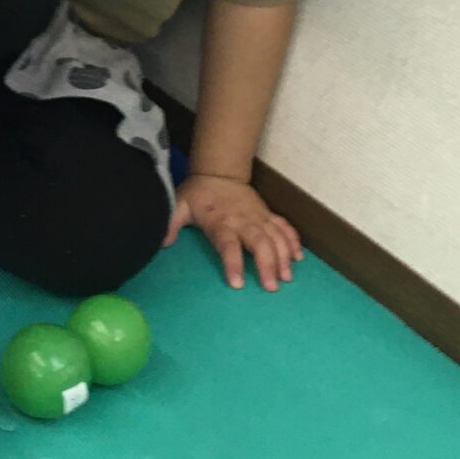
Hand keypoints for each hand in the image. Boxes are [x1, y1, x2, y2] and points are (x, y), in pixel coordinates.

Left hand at [164, 173, 302, 291]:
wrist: (219, 172)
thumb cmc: (198, 194)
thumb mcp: (179, 206)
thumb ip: (170, 223)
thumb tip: (161, 242)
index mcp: (221, 222)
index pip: (228, 245)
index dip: (233, 263)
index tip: (237, 283)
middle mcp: (243, 220)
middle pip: (259, 242)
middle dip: (267, 264)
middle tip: (272, 287)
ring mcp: (258, 217)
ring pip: (276, 236)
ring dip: (283, 257)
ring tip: (287, 277)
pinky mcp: (267, 214)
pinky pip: (283, 227)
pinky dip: (292, 241)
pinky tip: (298, 257)